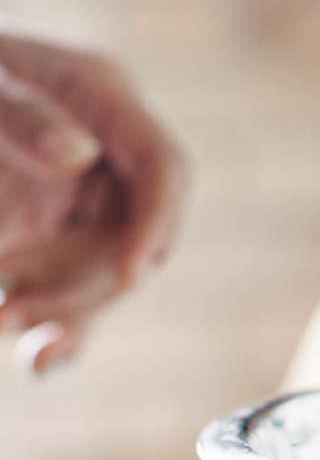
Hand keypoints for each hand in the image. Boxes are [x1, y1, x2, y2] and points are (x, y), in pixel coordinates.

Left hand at [0, 31, 185, 371]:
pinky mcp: (52, 236)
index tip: (129, 274)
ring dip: (59, 309)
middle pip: (137, 237)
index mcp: (102, 99)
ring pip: (105, 276)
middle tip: (8, 307)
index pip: (163, 166)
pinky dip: (59, 328)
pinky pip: (74, 291)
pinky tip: (40, 360)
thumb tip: (79, 157)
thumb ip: (20, 119)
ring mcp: (81, 199)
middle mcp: (106, 154)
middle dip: (86, 282)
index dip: (157, 222)